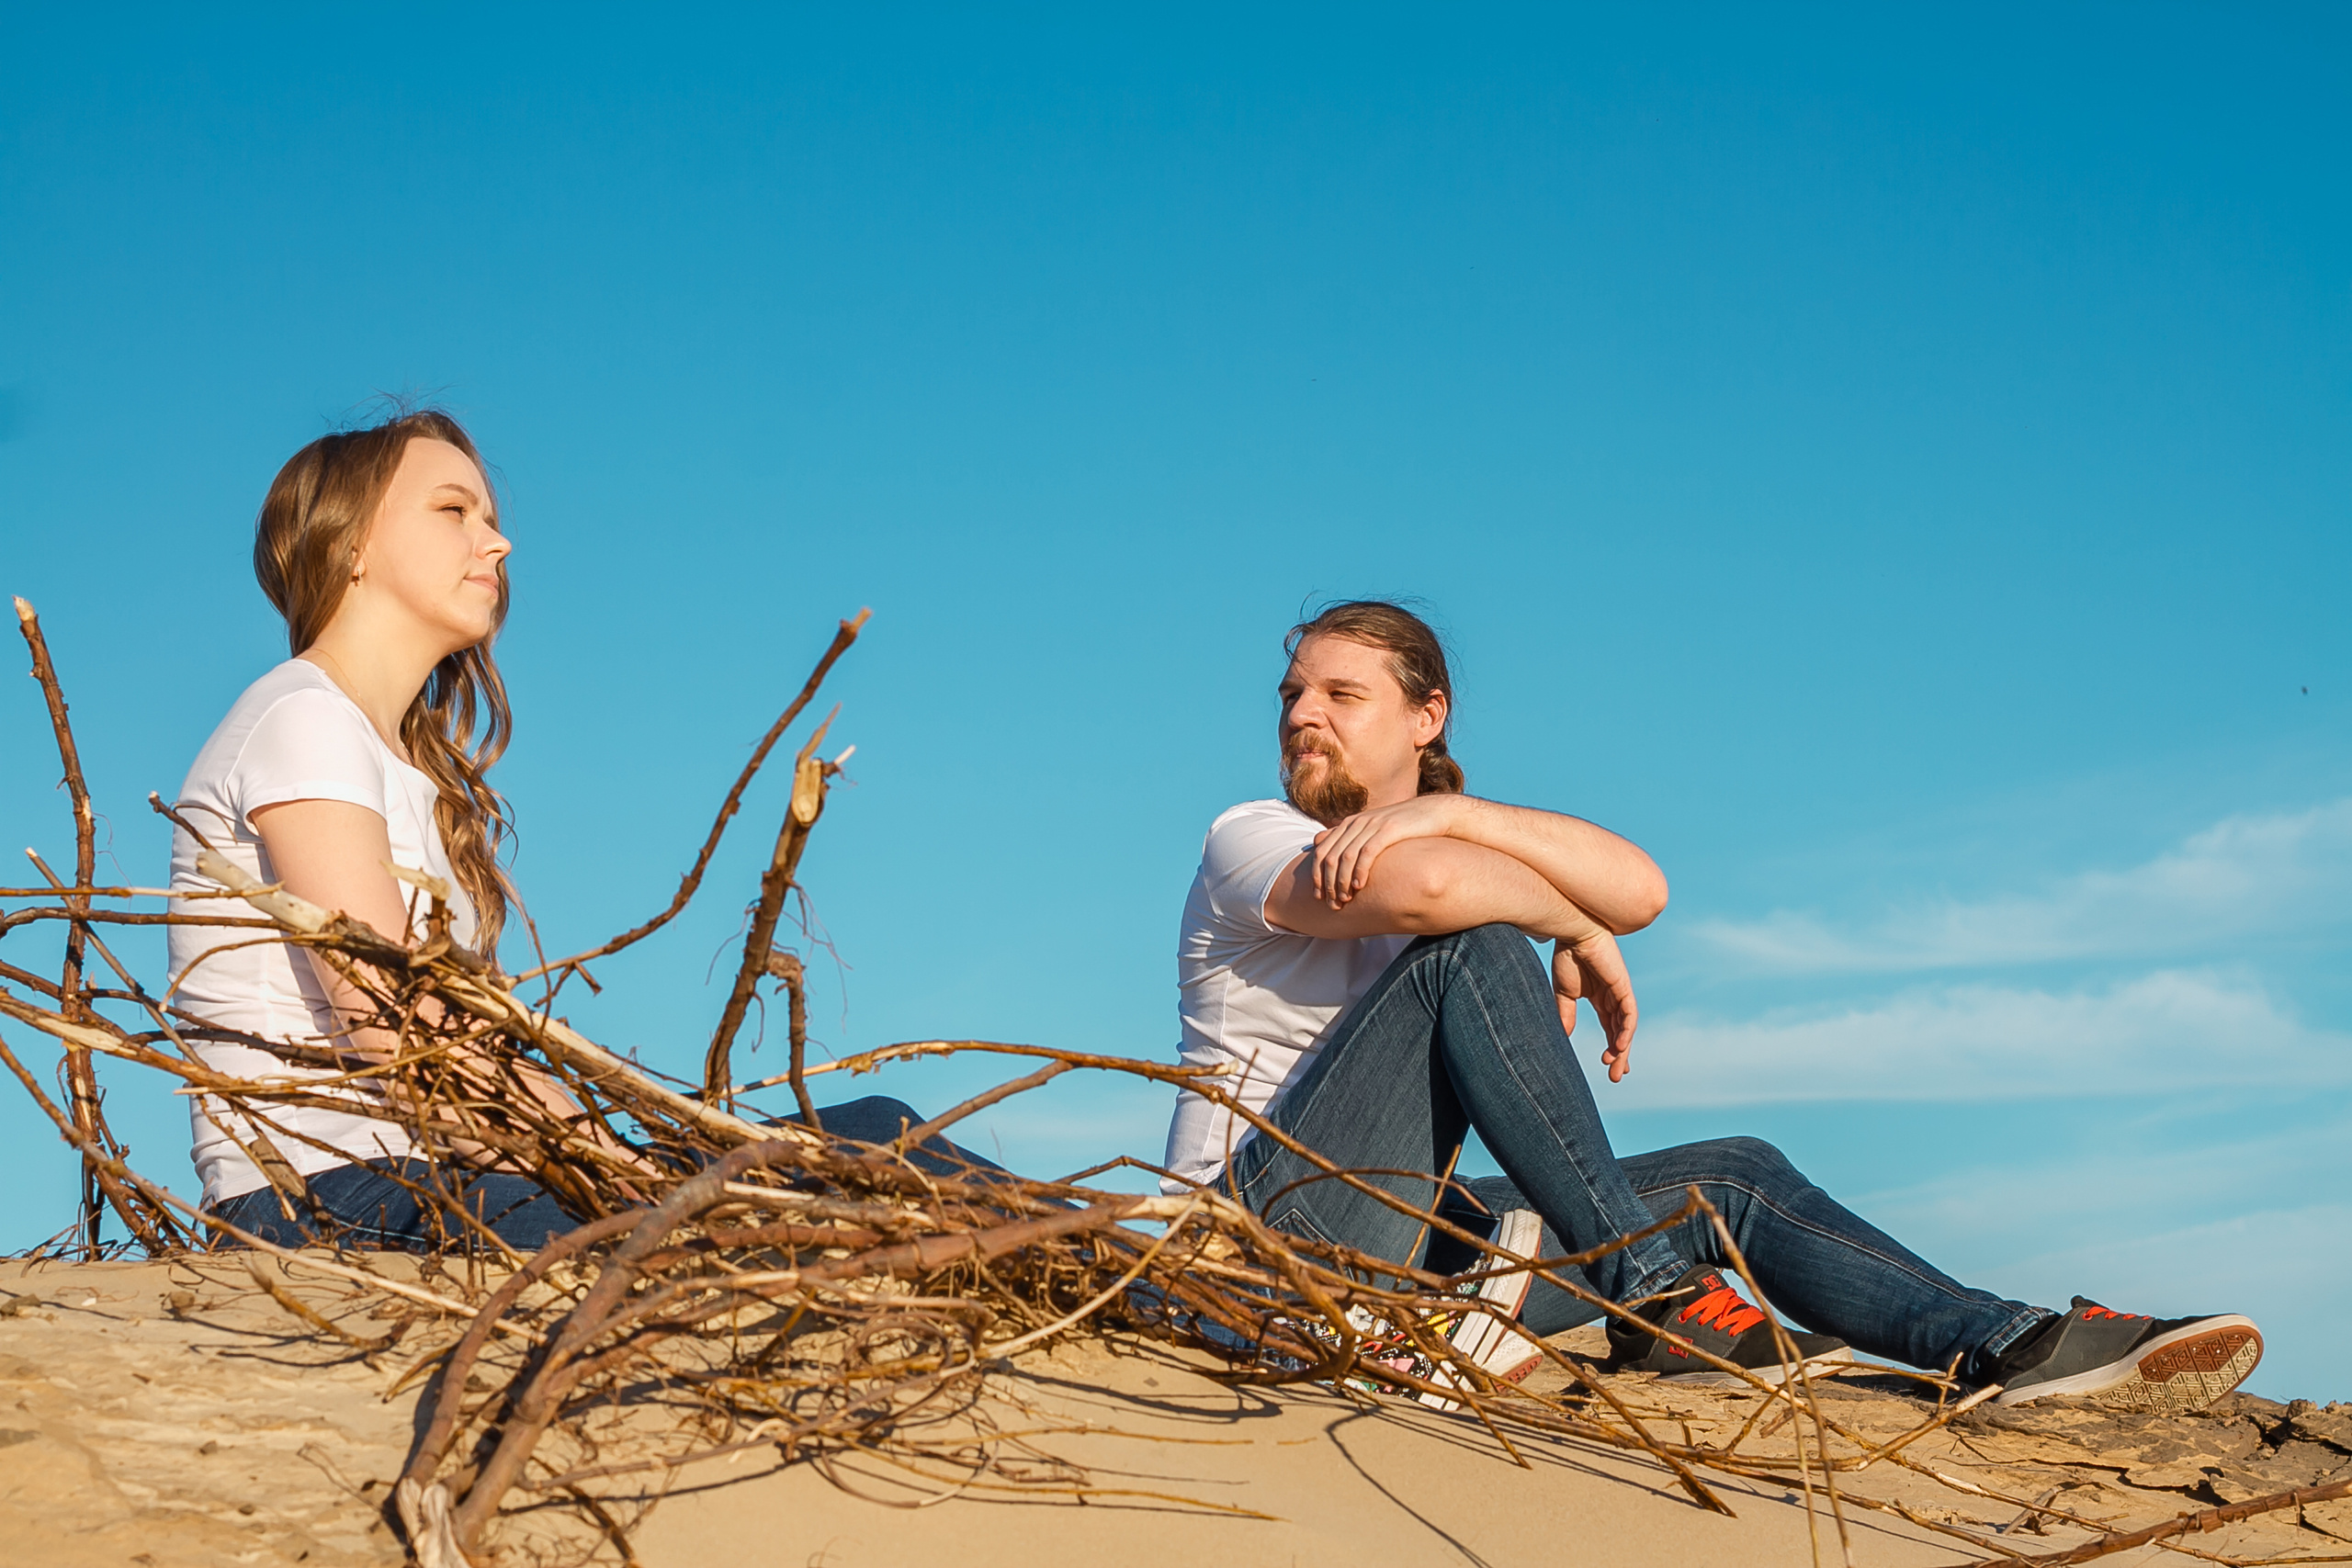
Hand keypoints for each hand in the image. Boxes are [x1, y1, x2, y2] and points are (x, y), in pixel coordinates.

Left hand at [1311, 795, 1469, 906]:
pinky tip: (1360, 886)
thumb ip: (1351, 840)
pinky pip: (1367, 852)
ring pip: (1346, 856)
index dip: (1317, 875)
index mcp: (1349, 824)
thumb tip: (1325, 847)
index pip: (1322, 851)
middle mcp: (1356, 822)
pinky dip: (1360, 871)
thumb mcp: (1373, 832)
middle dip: (1328, 883)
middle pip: (1330, 856)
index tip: (1319, 896)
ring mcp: (1372, 824)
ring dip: (1342, 881)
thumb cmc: (1403, 828)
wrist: (1433, 813)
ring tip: (1345, 899)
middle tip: (1332, 904)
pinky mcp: (1389, 829)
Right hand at [1552, 932, 1637, 1081]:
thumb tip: (1564, 1037)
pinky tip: (1621, 1046)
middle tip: (1617, 1076)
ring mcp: (1620, 992)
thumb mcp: (1563, 993)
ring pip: (1626, 1027)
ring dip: (1622, 1048)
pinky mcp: (1623, 986)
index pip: (1611, 1028)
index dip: (1612, 1047)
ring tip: (1617, 1068)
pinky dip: (1626, 1030)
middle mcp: (1613, 997)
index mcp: (1600, 998)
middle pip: (1620, 1032)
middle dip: (1620, 1055)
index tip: (1609, 1066)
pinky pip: (1629, 1013)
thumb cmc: (1567, 956)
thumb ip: (1566, 1014)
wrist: (1572, 931)